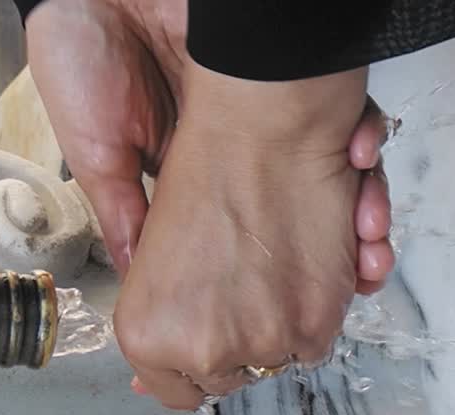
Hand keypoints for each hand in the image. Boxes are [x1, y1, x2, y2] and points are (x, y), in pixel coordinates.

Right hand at [24, 0, 393, 289]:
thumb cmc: (84, 57)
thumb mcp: (96, 152)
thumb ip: (127, 213)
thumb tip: (142, 277)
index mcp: (192, 183)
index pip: (248, 246)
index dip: (282, 280)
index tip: (301, 317)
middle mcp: (239, 156)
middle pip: (309, 223)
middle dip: (341, 254)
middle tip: (363, 272)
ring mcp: (271, 122)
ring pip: (340, 184)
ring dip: (365, 213)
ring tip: (370, 231)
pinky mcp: (296, 80)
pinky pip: (352, 121)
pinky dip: (367, 142)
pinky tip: (361, 151)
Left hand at [114, 64, 369, 408]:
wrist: (262, 127)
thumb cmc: (205, 172)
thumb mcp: (152, 256)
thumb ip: (153, 321)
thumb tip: (147, 387)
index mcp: (145, 336)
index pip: (177, 390)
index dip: (197, 353)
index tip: (211, 330)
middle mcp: (201, 352)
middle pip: (231, 376)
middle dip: (239, 337)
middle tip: (245, 279)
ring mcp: (259, 346)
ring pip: (277, 358)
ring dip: (283, 320)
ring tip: (276, 260)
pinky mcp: (313, 330)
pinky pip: (316, 344)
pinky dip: (318, 309)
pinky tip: (306, 261)